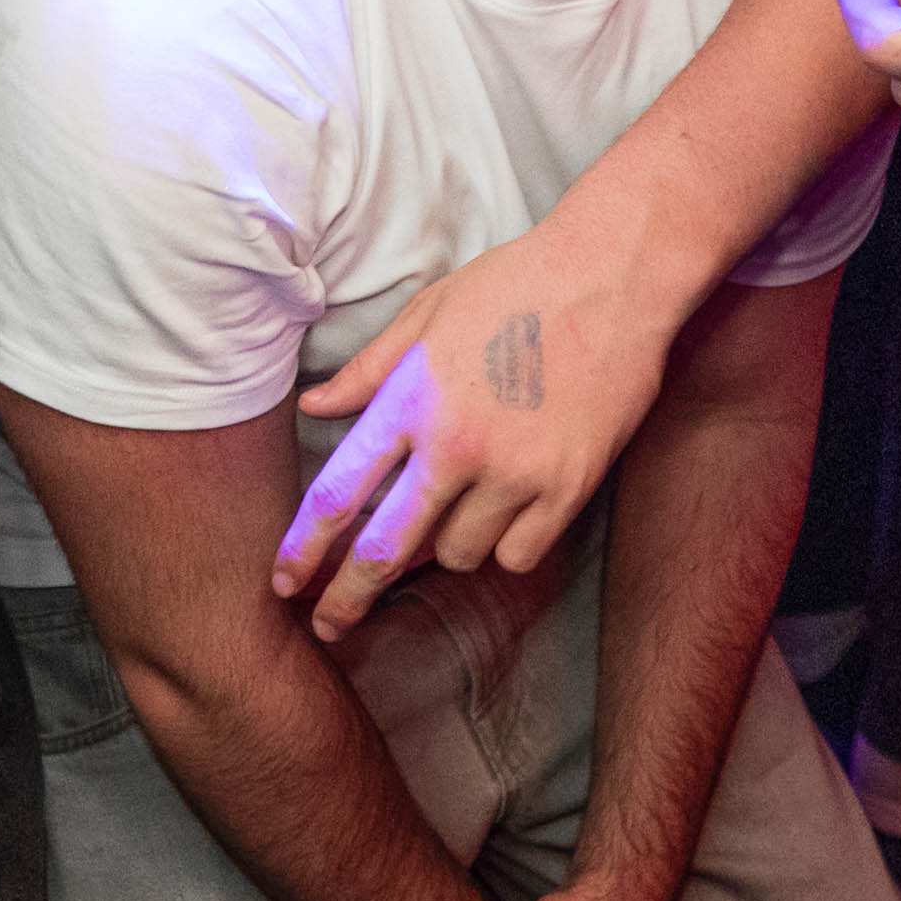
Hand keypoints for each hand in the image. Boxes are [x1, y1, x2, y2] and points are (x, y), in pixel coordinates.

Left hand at [277, 226, 672, 634]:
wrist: (616, 275)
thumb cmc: (518, 283)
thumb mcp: (429, 312)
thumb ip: (369, 370)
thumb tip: (314, 406)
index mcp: (412, 398)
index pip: (338, 493)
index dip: (303, 548)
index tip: (283, 583)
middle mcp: (456, 445)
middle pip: (385, 549)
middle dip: (348, 597)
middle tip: (328, 626)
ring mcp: (515, 472)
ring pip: (457, 556)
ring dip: (446, 547)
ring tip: (461, 506)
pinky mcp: (568, 488)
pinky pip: (517, 555)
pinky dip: (507, 545)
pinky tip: (509, 510)